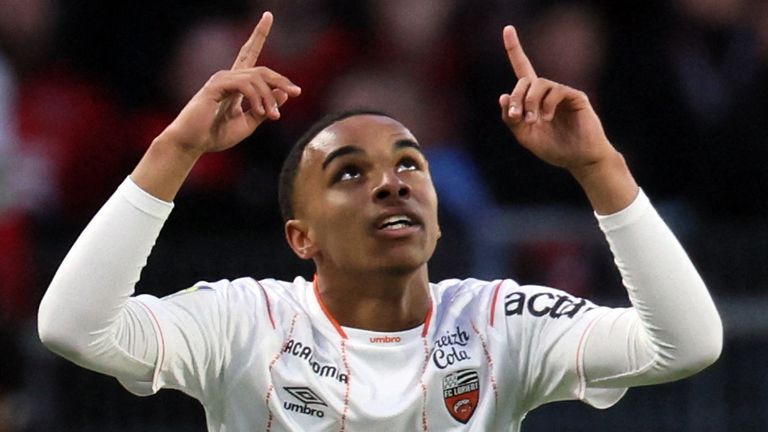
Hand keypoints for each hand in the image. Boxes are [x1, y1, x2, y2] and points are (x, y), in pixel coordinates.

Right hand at [158, 12, 300, 155]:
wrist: (193, 144)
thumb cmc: (216, 135)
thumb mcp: (248, 123)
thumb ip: (265, 109)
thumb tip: (284, 93)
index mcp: (236, 84)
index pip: (249, 53)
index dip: (258, 34)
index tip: (268, 15)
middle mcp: (229, 76)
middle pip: (262, 69)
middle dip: (281, 80)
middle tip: (296, 92)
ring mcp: (221, 79)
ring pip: (257, 78)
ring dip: (269, 97)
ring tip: (273, 116)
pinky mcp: (216, 86)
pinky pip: (245, 85)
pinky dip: (257, 98)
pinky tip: (260, 112)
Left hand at [498, 25, 614, 174]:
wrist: (578, 159)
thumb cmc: (553, 148)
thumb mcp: (525, 136)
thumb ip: (512, 119)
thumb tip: (503, 96)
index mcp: (533, 98)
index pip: (522, 68)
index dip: (514, 49)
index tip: (507, 29)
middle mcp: (547, 91)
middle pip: (525, 79)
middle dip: (516, 97)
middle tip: (516, 117)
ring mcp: (562, 93)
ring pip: (539, 84)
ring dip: (529, 102)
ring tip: (532, 120)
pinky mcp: (576, 97)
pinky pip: (556, 91)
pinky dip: (547, 104)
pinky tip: (547, 117)